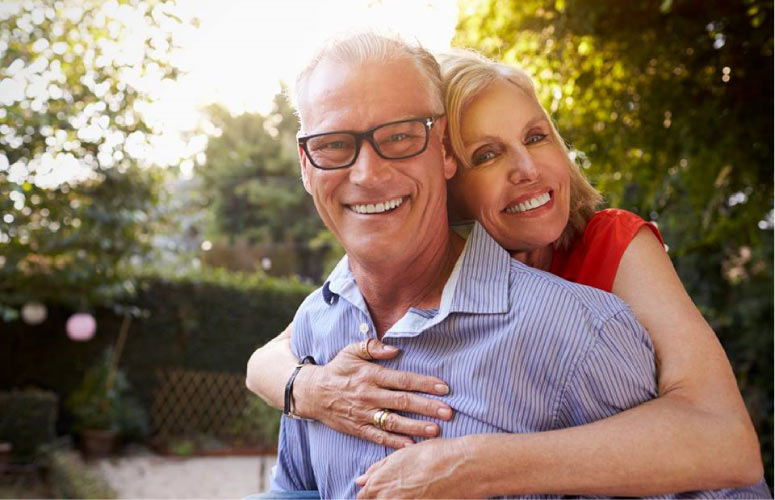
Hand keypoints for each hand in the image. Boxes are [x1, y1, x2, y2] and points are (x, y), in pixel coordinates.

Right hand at [293, 339, 452, 448]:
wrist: (312, 393)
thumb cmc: (337, 370)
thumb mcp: (351, 351)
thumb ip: (372, 347)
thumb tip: (394, 349)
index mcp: (371, 375)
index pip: (403, 379)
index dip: (424, 383)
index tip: (444, 387)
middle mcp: (369, 395)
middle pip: (403, 402)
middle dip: (427, 407)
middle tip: (449, 412)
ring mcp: (364, 414)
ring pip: (394, 422)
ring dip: (416, 426)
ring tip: (436, 429)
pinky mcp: (358, 429)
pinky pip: (378, 437)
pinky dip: (394, 443)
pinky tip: (411, 446)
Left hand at [355, 437, 475, 497]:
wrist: (463, 465)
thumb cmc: (434, 454)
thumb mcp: (403, 455)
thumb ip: (379, 469)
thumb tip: (362, 479)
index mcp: (380, 481)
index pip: (364, 496)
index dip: (371, 494)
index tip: (381, 492)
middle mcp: (387, 498)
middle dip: (382, 498)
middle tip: (404, 491)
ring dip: (398, 499)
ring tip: (414, 492)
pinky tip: (423, 496)